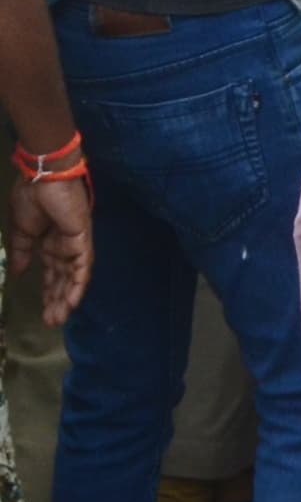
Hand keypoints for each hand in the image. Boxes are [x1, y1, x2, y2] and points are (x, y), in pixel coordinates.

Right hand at [11, 172, 87, 324]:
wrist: (42, 178)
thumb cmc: (30, 198)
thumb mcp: (21, 231)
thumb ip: (22, 253)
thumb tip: (16, 273)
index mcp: (49, 242)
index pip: (51, 274)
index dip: (48, 292)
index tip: (43, 312)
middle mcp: (64, 245)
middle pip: (63, 279)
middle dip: (57, 301)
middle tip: (51, 323)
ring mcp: (74, 242)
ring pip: (73, 277)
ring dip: (66, 298)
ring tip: (58, 319)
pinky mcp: (82, 238)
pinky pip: (83, 265)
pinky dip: (78, 284)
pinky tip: (72, 302)